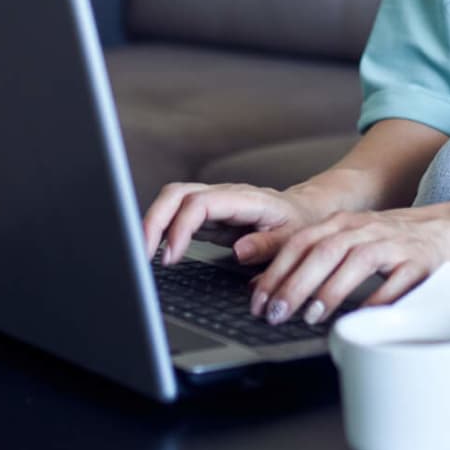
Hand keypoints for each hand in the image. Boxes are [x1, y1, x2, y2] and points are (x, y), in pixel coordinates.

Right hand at [140, 182, 334, 266]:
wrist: (306, 212)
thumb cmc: (300, 224)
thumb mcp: (294, 239)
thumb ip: (268, 245)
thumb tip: (238, 251)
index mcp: (245, 199)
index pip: (201, 204)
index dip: (180, 227)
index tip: (171, 256)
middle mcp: (224, 195)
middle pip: (176, 194)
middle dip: (154, 220)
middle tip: (143, 254)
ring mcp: (213, 203)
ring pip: (171, 199)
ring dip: (152, 223)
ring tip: (143, 254)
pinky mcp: (207, 215)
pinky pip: (176, 213)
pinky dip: (161, 229)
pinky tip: (155, 251)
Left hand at [248, 207, 449, 326]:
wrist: (442, 229)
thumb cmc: (386, 242)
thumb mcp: (344, 242)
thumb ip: (306, 259)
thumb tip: (262, 286)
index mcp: (341, 223)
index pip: (300, 242)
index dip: (276, 271)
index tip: (259, 301)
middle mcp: (365, 229)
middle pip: (325, 251)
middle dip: (296, 285)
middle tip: (277, 314)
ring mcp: (393, 244)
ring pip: (358, 261)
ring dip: (331, 290)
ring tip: (312, 316)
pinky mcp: (418, 262)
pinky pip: (397, 281)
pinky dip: (378, 300)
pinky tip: (362, 317)